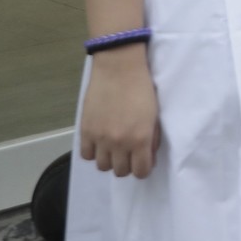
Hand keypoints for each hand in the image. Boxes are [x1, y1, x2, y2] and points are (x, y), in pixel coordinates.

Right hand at [79, 46, 159, 178]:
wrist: (119, 69)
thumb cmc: (142, 88)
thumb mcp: (155, 115)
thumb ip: (152, 139)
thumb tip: (148, 156)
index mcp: (140, 139)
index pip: (141, 172)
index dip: (143, 169)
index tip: (143, 161)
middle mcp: (119, 143)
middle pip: (121, 172)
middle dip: (127, 165)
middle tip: (129, 153)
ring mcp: (100, 138)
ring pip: (102, 166)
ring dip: (110, 160)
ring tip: (114, 148)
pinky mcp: (85, 131)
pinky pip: (86, 155)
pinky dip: (93, 152)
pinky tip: (100, 142)